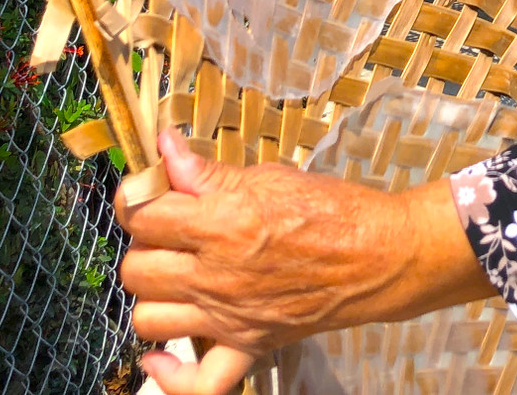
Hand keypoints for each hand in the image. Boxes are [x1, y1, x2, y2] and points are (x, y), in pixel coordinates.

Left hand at [118, 131, 489, 393]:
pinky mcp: (249, 346)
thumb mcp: (269, 177)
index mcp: (222, 222)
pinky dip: (171, 376)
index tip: (150, 191)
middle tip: (169, 231)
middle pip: (136, 268)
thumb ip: (208, 171)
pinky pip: (197, 385)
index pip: (142, 214)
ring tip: (173, 276)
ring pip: (148, 319)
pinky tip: (162, 355)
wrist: (380, 255)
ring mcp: (229, 317)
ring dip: (153, 296)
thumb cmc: (331, 208)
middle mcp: (217, 274)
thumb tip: (164, 145)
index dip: (137, 198)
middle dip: (145, 245)